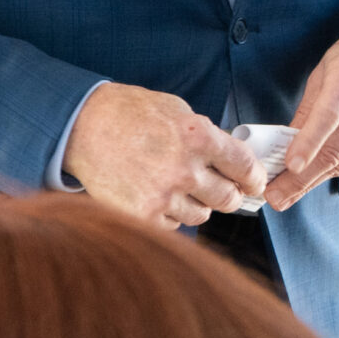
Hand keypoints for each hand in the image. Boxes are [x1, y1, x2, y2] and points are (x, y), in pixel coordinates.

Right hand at [64, 83, 261, 229]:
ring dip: (198, 204)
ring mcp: (162, 195)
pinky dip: (171, 214)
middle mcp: (184, 169)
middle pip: (228, 198)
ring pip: (202, 215)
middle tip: (224, 190)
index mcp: (199, 137)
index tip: (256, 184)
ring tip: (180, 187)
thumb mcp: (179, 112)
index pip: (245, 167)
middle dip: (230, 195)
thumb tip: (234, 160)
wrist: (83, 128)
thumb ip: (209, 137)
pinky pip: (173, 225)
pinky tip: (158, 195)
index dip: (255, 179)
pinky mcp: (142, 215)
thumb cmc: (132, 115)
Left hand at [264, 31, 338, 211]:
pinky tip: (315, 171)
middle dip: (300, 179)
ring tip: (285, 191)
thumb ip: (307, 108)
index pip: (330, 114)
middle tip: (274, 196)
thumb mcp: (326, 70)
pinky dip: (330, 170)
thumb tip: (284, 147)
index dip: (310, 141)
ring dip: (310, 180)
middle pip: (333, 150)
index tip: (290, 166)